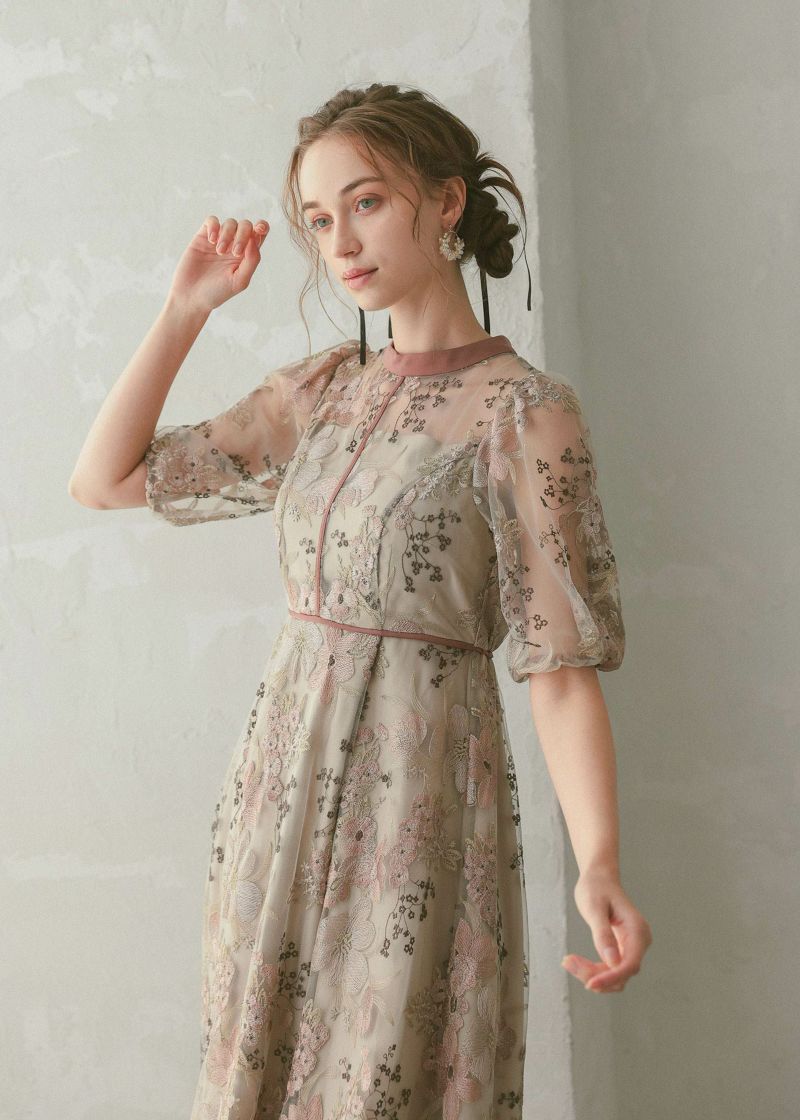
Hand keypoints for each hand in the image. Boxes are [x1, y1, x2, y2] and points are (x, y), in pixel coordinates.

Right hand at [167, 215, 269, 314]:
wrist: (192, 296)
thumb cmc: (217, 292)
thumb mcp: (240, 280)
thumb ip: (252, 260)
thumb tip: (255, 238)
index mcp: (247, 256)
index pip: (259, 234)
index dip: (262, 226)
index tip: (258, 230)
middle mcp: (234, 246)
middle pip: (246, 225)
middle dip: (243, 235)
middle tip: (236, 253)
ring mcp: (219, 240)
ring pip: (230, 223)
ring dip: (227, 235)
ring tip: (219, 252)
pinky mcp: (203, 237)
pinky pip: (211, 220)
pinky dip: (214, 226)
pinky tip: (212, 240)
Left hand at [561, 868, 651, 992]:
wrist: (599, 878)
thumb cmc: (596, 888)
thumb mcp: (594, 908)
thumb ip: (603, 934)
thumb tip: (612, 962)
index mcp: (637, 930)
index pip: (630, 964)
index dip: (611, 978)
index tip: (589, 984)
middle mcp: (640, 941)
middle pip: (622, 973)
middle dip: (596, 975)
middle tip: (568, 962)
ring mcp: (632, 946)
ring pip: (616, 975)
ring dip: (593, 974)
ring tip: (569, 961)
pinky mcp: (623, 949)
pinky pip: (611, 968)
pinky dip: (594, 969)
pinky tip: (575, 961)